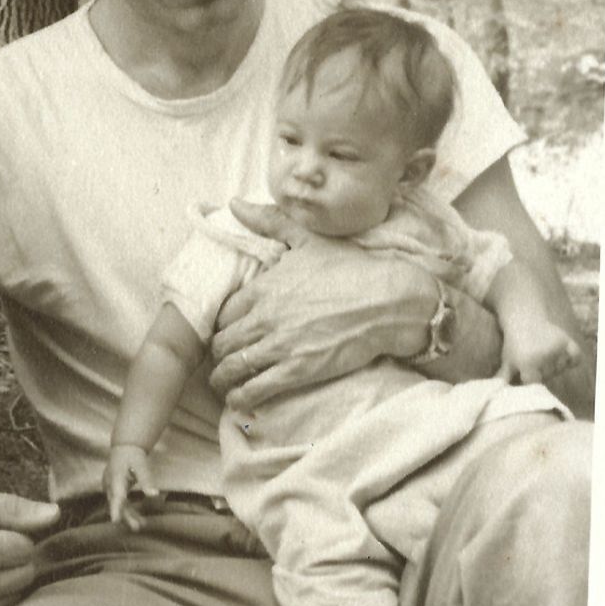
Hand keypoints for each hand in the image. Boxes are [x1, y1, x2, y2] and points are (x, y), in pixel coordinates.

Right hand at [103, 445, 157, 530]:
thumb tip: (155, 495)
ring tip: (141, 525)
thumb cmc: (133, 455)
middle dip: (126, 516)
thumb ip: (146, 480)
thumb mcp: (141, 465)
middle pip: (116, 503)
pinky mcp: (113, 490)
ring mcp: (110, 487)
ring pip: (118, 505)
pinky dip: (128, 510)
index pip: (115, 495)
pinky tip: (138, 519)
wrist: (124, 447)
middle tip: (137, 527)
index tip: (115, 521)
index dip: (115, 509)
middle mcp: (109, 483)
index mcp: (116, 477)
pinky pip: (120, 503)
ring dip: (128, 515)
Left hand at [210, 204, 432, 409]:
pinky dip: (240, 398)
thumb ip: (267, 221)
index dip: (220, 325)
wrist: (387, 301)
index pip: (223, 312)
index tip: (224, 332)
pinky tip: (239, 400)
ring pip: (232, 368)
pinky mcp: (298, 371)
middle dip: (217, 354)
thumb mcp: (306, 238)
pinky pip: (255, 390)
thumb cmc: (349, 268)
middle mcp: (264, 317)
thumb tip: (234, 205)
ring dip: (222, 379)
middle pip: (222, 342)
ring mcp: (279, 346)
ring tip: (223, 383)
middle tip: (220, 360)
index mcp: (263, 287)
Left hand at [500, 317, 583, 385]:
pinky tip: (563, 355)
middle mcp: (543, 356)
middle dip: (542, 373)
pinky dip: (572, 358)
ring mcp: (556, 348)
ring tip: (544, 355)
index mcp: (527, 363)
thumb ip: (504, 378)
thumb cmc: (513, 343)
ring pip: (560, 369)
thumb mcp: (507, 360)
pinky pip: (575, 357)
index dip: (531, 380)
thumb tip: (495, 392)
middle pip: (548, 376)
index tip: (527, 373)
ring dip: (555, 366)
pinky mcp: (566, 340)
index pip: (534, 383)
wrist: (523, 318)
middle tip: (534, 361)